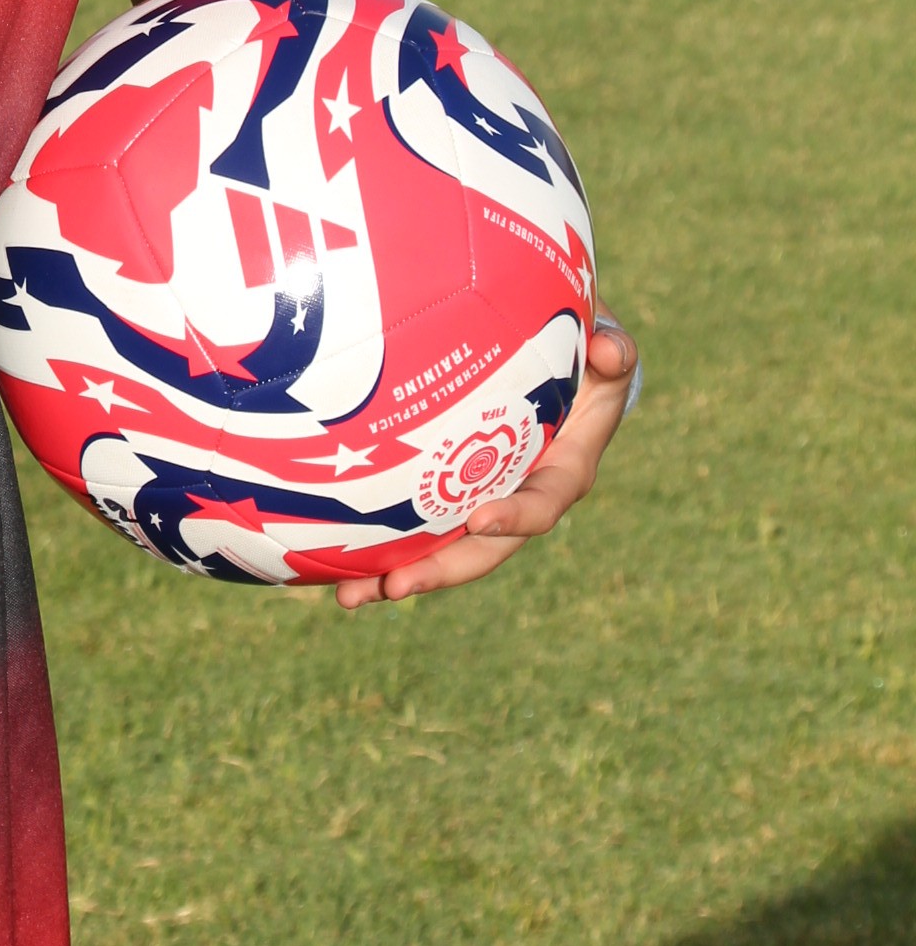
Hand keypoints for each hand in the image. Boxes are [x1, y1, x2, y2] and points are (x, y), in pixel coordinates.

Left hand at [330, 315, 640, 611]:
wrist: (560, 362)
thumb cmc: (584, 352)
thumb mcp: (605, 349)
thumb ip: (614, 351)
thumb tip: (609, 350)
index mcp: (564, 471)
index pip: (543, 503)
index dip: (516, 516)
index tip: (479, 519)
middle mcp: (520, 498)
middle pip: (482, 548)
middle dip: (441, 570)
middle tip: (394, 585)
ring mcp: (482, 500)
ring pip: (442, 549)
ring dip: (399, 574)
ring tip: (350, 596)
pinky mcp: (450, 494)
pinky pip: (417, 526)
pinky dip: (380, 546)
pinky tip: (332, 564)